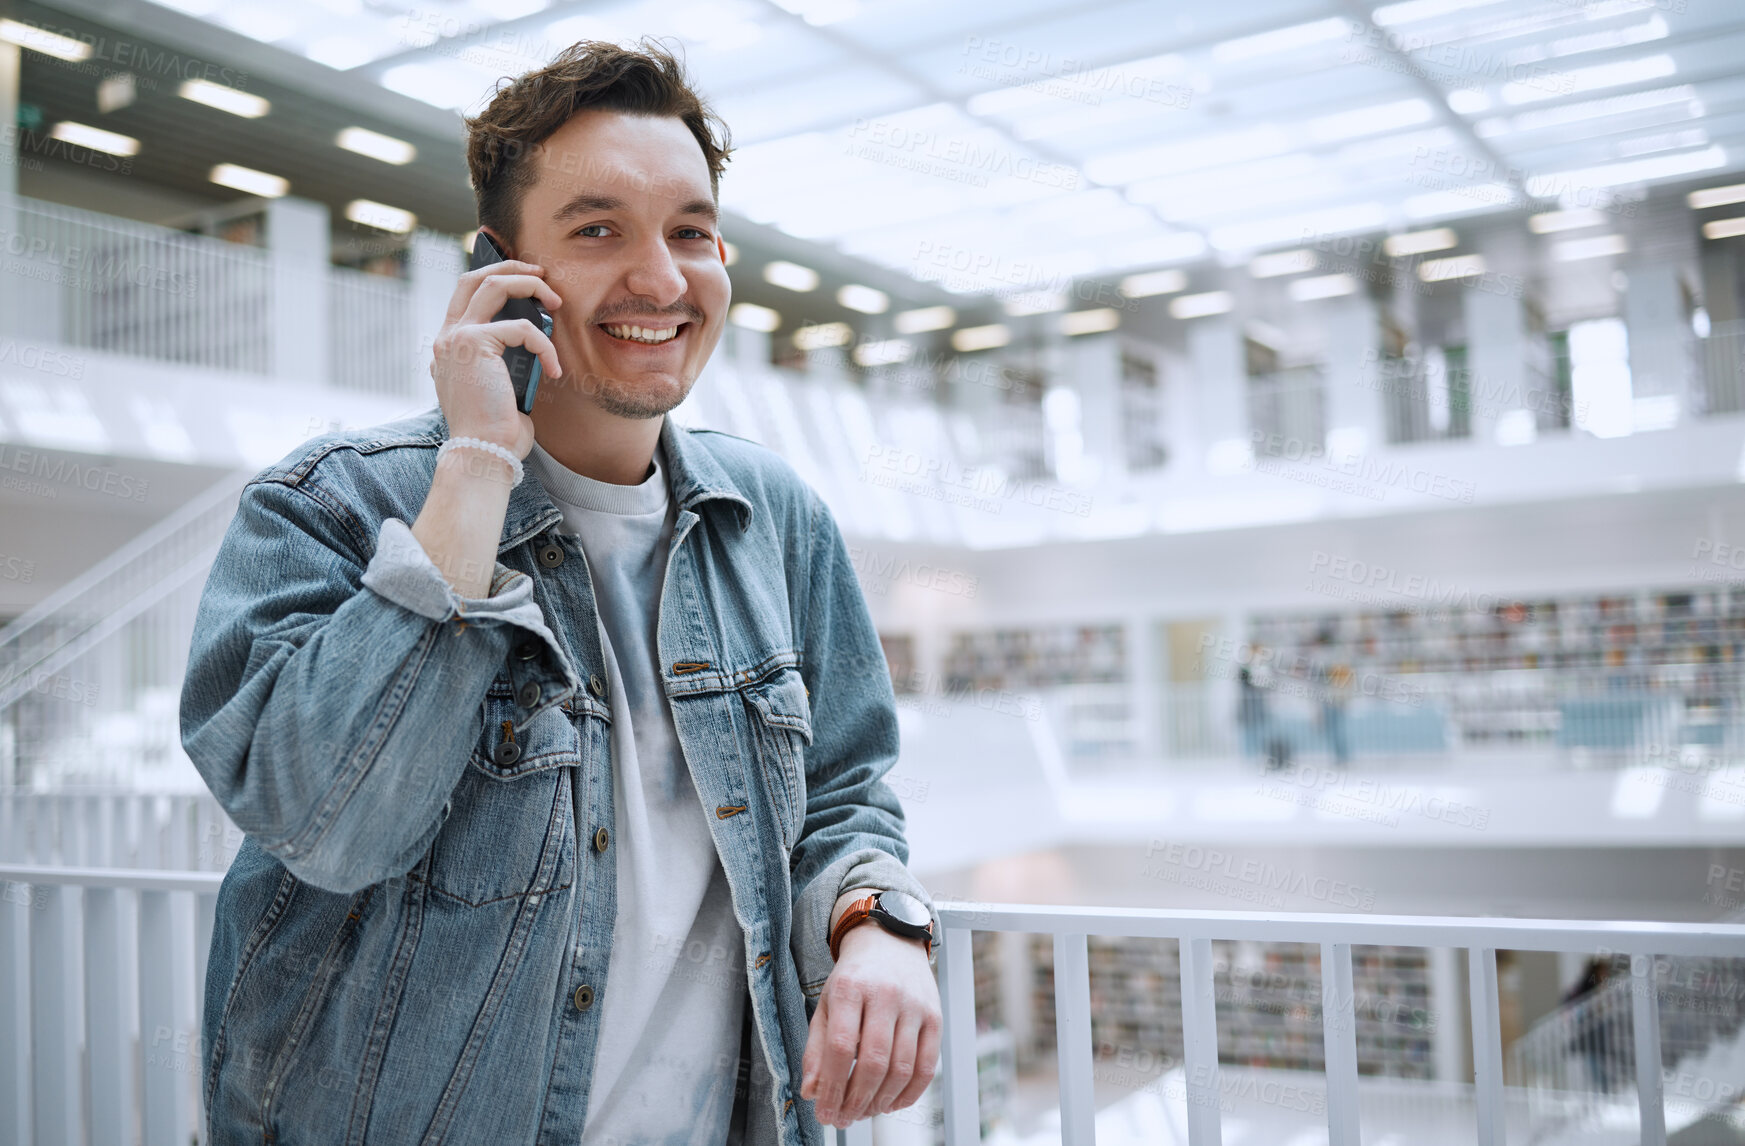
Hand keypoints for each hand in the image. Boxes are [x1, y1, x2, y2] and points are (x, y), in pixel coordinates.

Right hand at [430, 259, 563, 456]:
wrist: (484, 453)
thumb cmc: (497, 431)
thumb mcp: (499, 387)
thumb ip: (503, 360)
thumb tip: (532, 336)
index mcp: (450, 347)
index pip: (466, 296)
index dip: (495, 279)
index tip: (527, 280)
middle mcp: (447, 338)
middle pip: (474, 278)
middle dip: (510, 268)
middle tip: (542, 274)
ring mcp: (456, 338)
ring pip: (494, 286)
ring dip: (530, 286)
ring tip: (556, 302)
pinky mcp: (473, 344)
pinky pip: (522, 328)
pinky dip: (545, 346)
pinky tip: (554, 370)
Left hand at [799, 925, 940, 1128]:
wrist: (890, 944)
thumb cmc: (854, 979)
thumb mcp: (827, 1004)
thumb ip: (816, 1048)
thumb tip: (811, 1092)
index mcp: (850, 987)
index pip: (840, 1046)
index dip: (831, 1086)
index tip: (824, 1112)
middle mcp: (885, 994)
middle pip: (873, 1061)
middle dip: (856, 1100)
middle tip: (844, 1118)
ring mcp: (914, 1005)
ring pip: (901, 1068)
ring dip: (881, 1101)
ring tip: (865, 1112)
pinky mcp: (935, 1017)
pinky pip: (927, 1066)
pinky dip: (909, 1093)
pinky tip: (891, 1103)